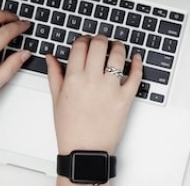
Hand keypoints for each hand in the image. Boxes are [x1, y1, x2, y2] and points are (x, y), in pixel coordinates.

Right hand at [46, 35, 142, 155]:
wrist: (85, 151)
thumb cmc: (70, 129)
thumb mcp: (56, 100)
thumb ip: (54, 74)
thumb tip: (51, 56)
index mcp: (73, 79)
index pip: (80, 46)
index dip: (83, 39)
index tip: (86, 41)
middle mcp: (92, 80)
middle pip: (99, 45)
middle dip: (100, 38)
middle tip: (102, 41)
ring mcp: (110, 89)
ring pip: (118, 56)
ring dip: (119, 46)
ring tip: (117, 47)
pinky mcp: (125, 98)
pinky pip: (136, 76)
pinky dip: (138, 64)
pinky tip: (136, 59)